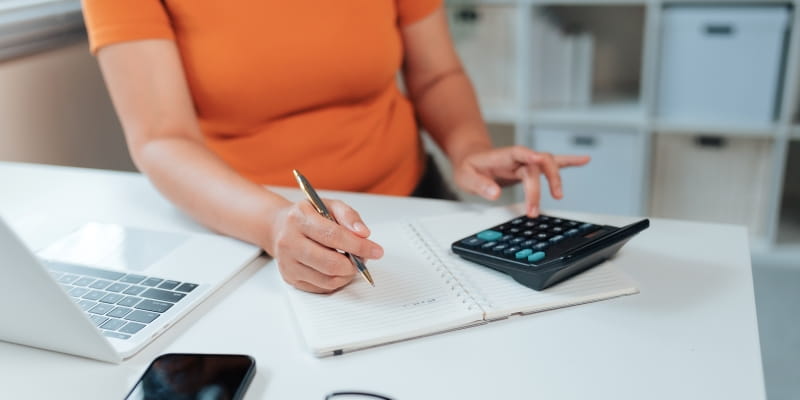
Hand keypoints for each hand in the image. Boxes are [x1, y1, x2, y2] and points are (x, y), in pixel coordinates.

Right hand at [268, 199, 382, 293]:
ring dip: (347, 274)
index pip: (334, 236)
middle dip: (354, 264)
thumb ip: (349, 216)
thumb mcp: (329, 205)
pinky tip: (338, 269)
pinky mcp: (290, 278)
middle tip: (363, 258)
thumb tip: (363, 234)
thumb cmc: (308, 216)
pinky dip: (337, 281)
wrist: (280, 227)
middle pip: (330, 263)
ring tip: (351, 262)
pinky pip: (322, 287)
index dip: (359, 246)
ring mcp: (288, 263)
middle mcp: (289, 242)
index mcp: (298, 218)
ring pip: (328, 279)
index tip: (376, 250)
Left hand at [453, 145, 590, 215]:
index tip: (539, 160)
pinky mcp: (531, 168)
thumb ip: (480, 184)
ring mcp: (527, 161)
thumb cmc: (469, 166)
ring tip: (558, 196)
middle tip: (534, 210)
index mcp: (503, 155)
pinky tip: (584, 160)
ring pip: (549, 164)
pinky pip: (553, 163)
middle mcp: (519, 156)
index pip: (520, 153)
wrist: (471, 158)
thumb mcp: (465, 176)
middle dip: (541, 185)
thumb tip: (495, 192)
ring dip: (556, 179)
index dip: (530, 156)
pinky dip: (569, 161)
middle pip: (538, 164)